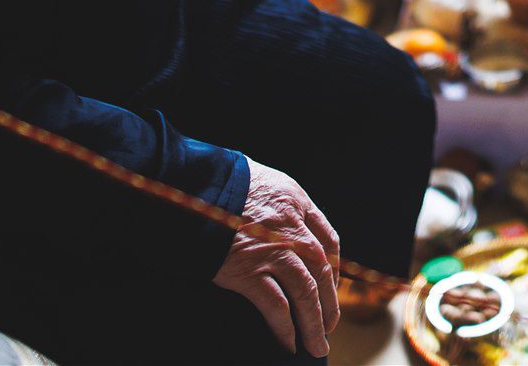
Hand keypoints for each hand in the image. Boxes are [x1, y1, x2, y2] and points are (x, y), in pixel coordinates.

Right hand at [213, 158, 341, 355]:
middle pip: (323, 271)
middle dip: (329, 304)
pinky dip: (285, 328)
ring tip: (317, 346)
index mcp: (297, 202)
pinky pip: (277, 306)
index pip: (329, 240)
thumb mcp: (263, 181)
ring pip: (306, 294)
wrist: (191, 186)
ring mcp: (273, 250)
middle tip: (330, 327)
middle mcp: (292, 227)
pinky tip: (288, 342)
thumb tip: (288, 227)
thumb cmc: (223, 183)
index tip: (333, 288)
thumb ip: (281, 204)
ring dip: (315, 324)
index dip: (335, 269)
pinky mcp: (249, 271)